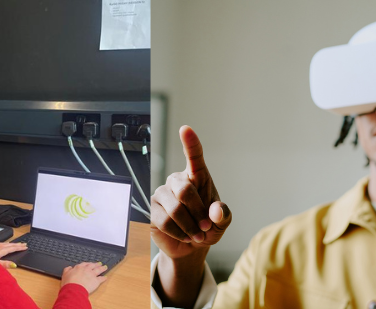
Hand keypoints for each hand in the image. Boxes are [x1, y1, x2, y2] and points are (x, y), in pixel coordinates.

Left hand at [0, 242, 26, 267]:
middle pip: (10, 244)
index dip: (20, 247)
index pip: (13, 248)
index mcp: (1, 250)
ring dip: (12, 243)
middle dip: (18, 244)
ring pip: (6, 243)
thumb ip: (5, 265)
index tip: (26, 247)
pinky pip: (2, 243)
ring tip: (17, 244)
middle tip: (24, 244)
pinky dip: (6, 243)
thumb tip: (15, 265)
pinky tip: (5, 244)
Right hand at [60, 262, 109, 293]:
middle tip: (99, 263)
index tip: (89, 263)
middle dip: (96, 264)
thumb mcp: (65, 274)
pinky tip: (105, 277)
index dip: (87, 264)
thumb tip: (69, 268)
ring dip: (102, 268)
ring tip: (105, 267)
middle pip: (93, 265)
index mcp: (79, 267)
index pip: (84, 264)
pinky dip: (104, 278)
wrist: (74, 289)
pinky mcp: (96, 281)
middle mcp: (86, 270)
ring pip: (98, 270)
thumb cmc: (69, 283)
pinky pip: (101, 279)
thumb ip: (67, 270)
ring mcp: (92, 275)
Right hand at [150, 126, 231, 257]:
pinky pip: (164, 221)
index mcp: (197, 177)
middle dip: (198, 213)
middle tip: (206, 228)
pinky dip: (179, 233)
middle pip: (185, 191)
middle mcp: (177, 181)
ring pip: (175, 209)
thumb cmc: (207, 227)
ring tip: (197, 234)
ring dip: (190, 227)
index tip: (186, 129)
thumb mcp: (222, 223)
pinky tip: (184, 235)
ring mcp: (162, 194)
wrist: (190, 246)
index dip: (190, 143)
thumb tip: (215, 210)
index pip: (194, 156)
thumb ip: (223, 216)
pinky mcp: (152, 209)